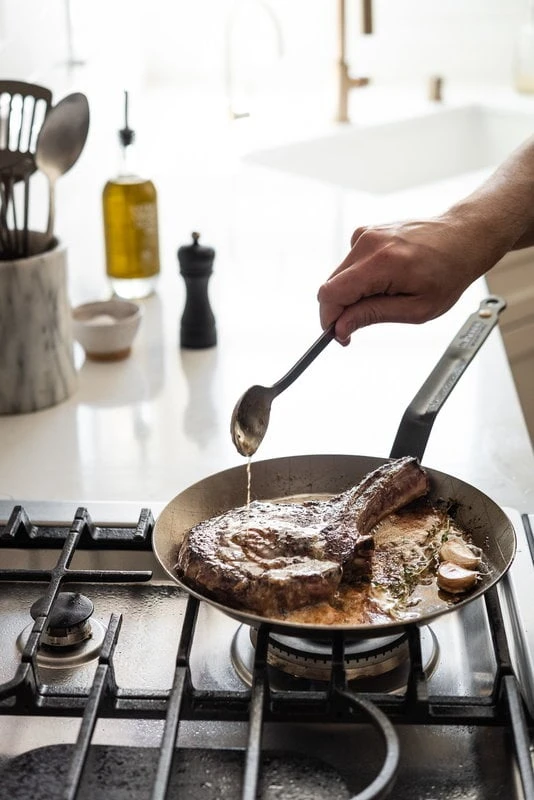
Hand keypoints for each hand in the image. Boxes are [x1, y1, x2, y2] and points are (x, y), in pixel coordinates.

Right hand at [317, 215, 491, 342]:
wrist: (463, 237)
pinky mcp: (366, 232)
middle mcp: (369, 242)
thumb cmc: (448, 273)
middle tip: (362, 323)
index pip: (332, 294)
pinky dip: (359, 279)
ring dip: (353, 294)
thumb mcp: (417, 309)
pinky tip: (386, 279)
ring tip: (385, 295)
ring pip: (339, 276)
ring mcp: (366, 234)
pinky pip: (350, 264)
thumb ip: (374, 315)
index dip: (329, 319)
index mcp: (382, 262)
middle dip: (341, 310)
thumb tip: (341, 326)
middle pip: (331, 286)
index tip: (339, 334)